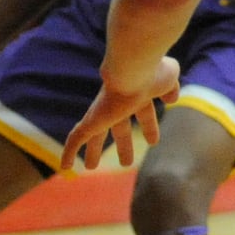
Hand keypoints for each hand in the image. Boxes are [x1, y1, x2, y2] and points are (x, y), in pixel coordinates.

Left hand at [61, 58, 181, 170]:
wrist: (134, 66)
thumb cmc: (155, 71)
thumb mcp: (169, 78)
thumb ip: (169, 88)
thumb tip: (171, 99)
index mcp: (138, 94)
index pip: (142, 113)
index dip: (148, 127)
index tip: (153, 141)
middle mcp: (120, 103)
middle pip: (118, 127)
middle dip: (122, 143)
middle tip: (126, 162)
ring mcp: (104, 111)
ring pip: (95, 134)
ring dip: (94, 151)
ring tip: (91, 167)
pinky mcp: (91, 119)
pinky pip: (76, 138)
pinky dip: (69, 152)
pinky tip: (63, 166)